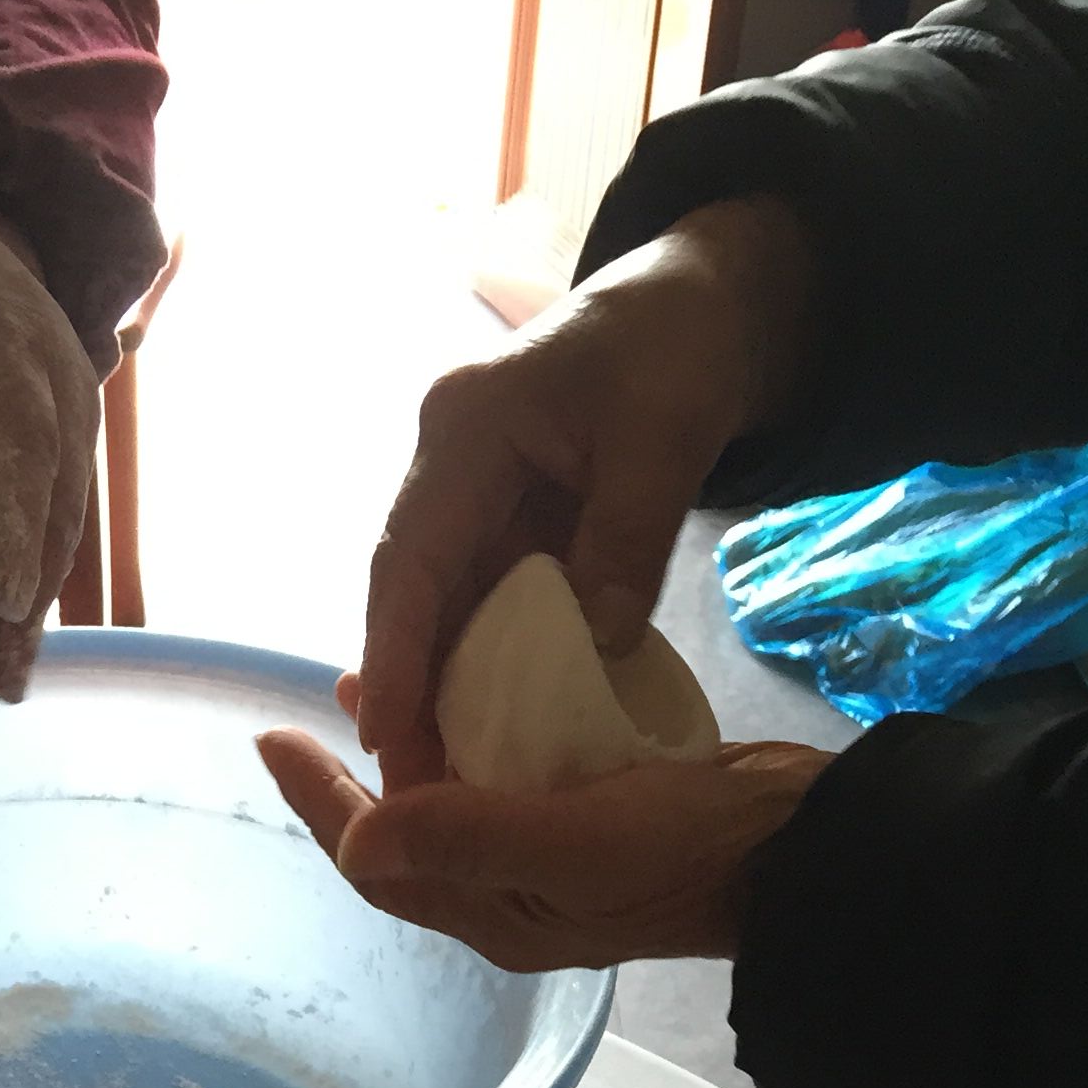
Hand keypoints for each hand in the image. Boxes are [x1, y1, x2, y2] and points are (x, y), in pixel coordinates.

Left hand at [0, 194, 101, 696]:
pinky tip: (6, 650)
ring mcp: (79, 419)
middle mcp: (65, 384)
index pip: (24, 444)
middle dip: (30, 601)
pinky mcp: (72, 450)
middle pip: (57, 504)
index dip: (17, 527)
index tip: (2, 601)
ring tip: (3, 688)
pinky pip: (56, 525)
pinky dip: (32, 588)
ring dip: (36, 612)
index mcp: (9, 343)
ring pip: (65, 526)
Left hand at [259, 725, 833, 969]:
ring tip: (387, 683)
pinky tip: (484, 687)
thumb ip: (465, 838)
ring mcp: (554, 863)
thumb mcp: (572, 843)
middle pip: (407, 837)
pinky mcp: (596, 820)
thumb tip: (356, 834)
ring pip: (456, 806)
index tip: (272, 738)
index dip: (320, 802)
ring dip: (416, 748)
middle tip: (322, 707)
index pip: (377, 860)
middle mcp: (511, 896)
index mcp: (493, 913)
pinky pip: (511, 781)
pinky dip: (479, 735)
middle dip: (357, 777)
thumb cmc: (688, 850)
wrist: (804, 849)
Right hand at [356, 198, 816, 786]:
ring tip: (445, 774)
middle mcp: (447, 466)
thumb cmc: (675, 348)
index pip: (412, 557)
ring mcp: (472, 495)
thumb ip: (627, 543)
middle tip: (411, 784)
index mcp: (464, 429)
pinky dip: (487, 663)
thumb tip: (595, 648)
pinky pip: (484, 603)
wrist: (703, 303)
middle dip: (407, 688)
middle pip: (411, 593)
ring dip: (442, 686)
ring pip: (441, 606)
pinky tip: (493, 727)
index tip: (384, 734)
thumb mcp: (664, 439)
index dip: (394, 652)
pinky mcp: (505, 521)